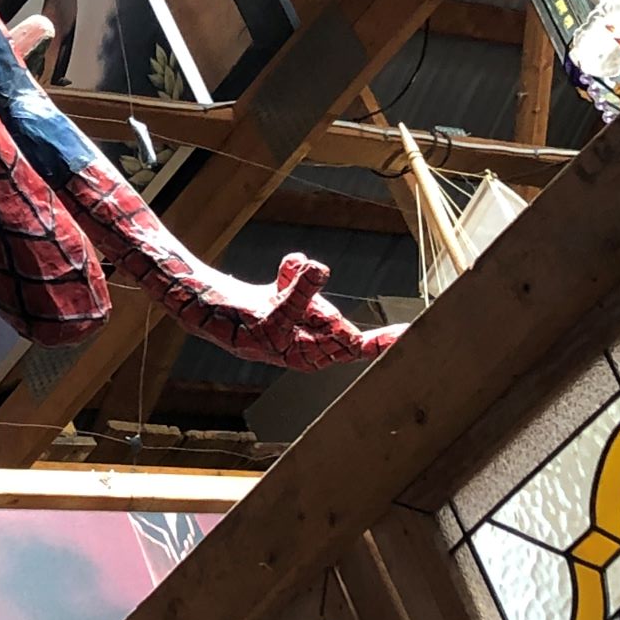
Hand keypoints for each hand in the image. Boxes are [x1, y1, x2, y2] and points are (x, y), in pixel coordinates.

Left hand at [195, 252, 403, 371]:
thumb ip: (302, 285)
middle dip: (361, 336)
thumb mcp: (285, 296)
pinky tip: (315, 269)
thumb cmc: (254, 308)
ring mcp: (283, 344)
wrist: (210, 310)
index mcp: (315, 348)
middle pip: (344, 342)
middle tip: (367, 318)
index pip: (355, 348)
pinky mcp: (265, 329)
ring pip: (323, 328)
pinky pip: (292, 310)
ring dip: (331, 308)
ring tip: (327, 289)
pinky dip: (304, 289)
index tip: (408, 336)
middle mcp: (301, 352)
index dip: (382, 345)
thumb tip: (313, 268)